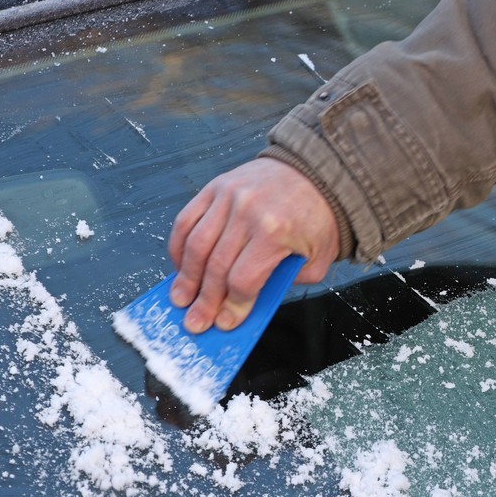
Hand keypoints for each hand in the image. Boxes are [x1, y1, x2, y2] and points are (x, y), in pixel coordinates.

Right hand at [168, 158, 340, 332]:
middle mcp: (248, 212)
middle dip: (204, 301)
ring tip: (180, 298)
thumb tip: (247, 304)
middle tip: (195, 322)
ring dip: (185, 277)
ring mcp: (228, 197)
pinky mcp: (215, 187)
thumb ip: (285, 283)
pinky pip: (186, 220)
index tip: (225, 323)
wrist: (316, 173)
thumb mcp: (316, 259)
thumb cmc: (317, 217)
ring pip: (195, 245)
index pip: (242, 279)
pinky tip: (180, 266)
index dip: (232, 307)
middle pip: (215, 266)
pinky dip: (178, 246)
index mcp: (275, 232)